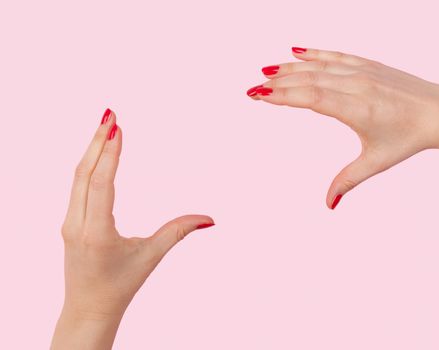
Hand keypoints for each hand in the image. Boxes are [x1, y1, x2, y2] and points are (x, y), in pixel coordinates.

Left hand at [51, 109, 214, 349]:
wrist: (89, 307)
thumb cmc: (121, 284)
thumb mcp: (151, 256)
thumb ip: (179, 231)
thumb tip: (210, 218)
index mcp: (96, 232)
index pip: (101, 183)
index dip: (109, 153)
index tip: (117, 127)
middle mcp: (77, 224)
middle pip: (84, 173)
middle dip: (98, 141)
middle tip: (110, 114)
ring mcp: (69, 222)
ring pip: (77, 178)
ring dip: (91, 150)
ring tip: (105, 125)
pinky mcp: (69, 222)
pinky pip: (76, 186)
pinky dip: (87, 165)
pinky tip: (97, 151)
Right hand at [247, 47, 438, 208]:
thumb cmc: (409, 138)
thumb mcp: (376, 162)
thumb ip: (348, 180)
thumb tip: (329, 205)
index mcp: (358, 110)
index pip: (313, 98)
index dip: (284, 96)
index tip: (260, 96)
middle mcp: (358, 86)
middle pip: (310, 80)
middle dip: (278, 83)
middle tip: (253, 88)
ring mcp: (363, 72)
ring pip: (320, 66)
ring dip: (290, 67)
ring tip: (266, 71)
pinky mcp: (369, 65)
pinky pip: (336, 55)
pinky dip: (314, 53)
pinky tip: (296, 51)